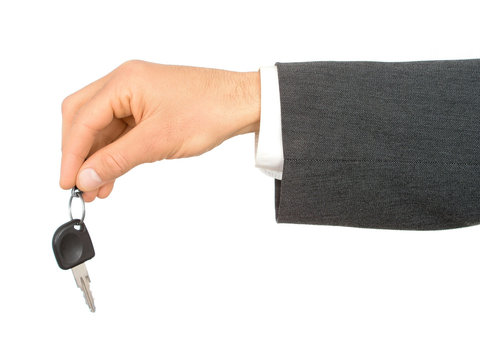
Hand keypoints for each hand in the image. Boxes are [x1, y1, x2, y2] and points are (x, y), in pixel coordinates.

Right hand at [60, 60, 259, 201]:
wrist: (242, 105)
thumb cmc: (209, 111)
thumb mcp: (158, 141)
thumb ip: (117, 160)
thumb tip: (85, 177)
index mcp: (124, 82)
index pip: (82, 120)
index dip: (71, 155)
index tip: (67, 183)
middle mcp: (126, 84)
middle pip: (84, 119)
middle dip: (79, 154)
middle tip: (78, 185)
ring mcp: (137, 96)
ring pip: (103, 129)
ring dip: (97, 158)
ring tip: (95, 189)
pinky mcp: (149, 109)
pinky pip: (122, 132)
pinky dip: (115, 154)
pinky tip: (111, 176)